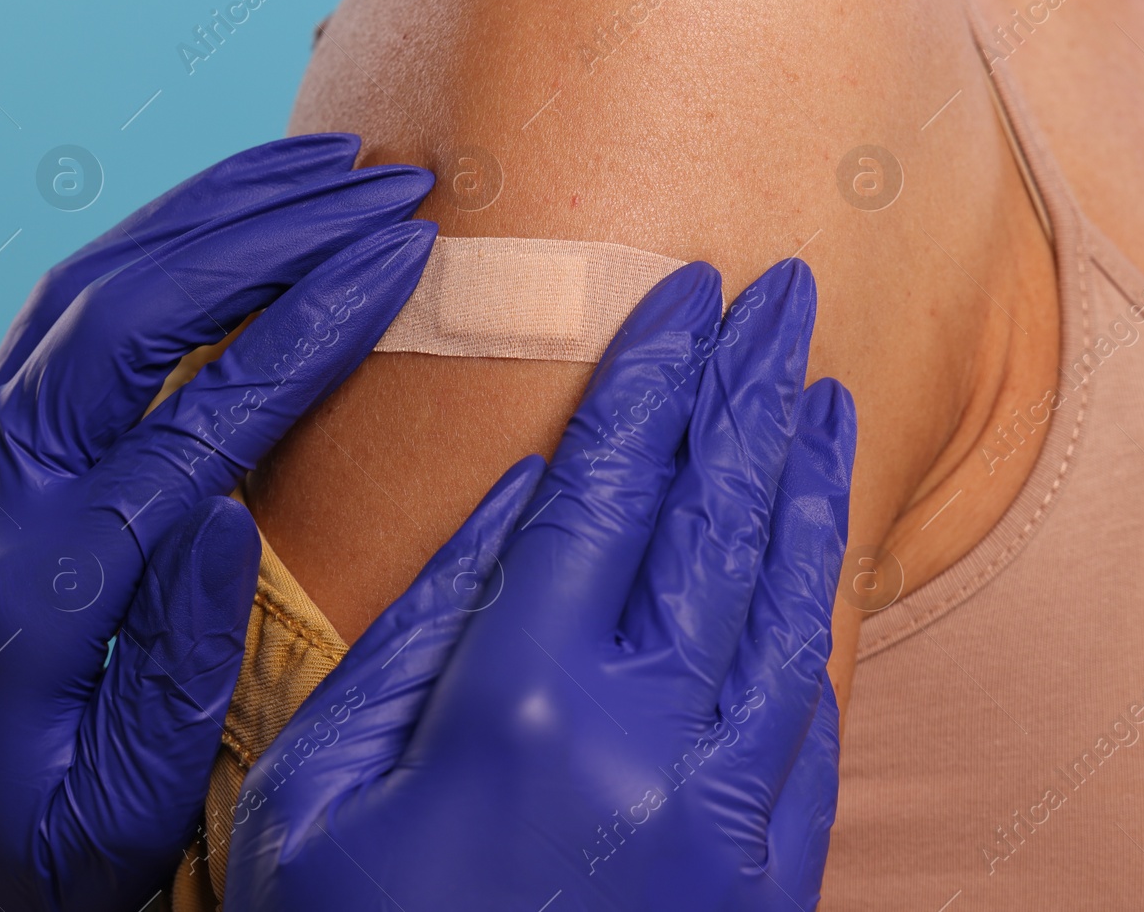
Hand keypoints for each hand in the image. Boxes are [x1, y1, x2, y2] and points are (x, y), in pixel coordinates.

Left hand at [0, 135, 438, 911]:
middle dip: (276, 230)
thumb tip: (236, 518)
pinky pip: (74, 303)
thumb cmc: (22, 834)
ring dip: (219, 208)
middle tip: (390, 187)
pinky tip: (240, 213)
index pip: (203, 415)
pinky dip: (166, 237)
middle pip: (136, 308)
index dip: (313, 325)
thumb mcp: (116, 804)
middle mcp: (0, 485)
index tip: (401, 259)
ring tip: (331, 167)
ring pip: (96, 281)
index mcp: (48, 581)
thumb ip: (182, 666)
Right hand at [224, 259, 854, 911]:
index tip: (682, 294)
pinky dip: (824, 597)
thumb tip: (507, 498)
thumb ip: (417, 629)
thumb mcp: (318, 787)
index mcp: (514, 697)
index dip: (648, 376)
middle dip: (748, 384)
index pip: (603, 486)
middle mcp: (641, 730)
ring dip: (804, 473)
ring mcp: (726, 798)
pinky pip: (813, 697)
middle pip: (712, 511)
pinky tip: (825, 535)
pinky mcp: (773, 859)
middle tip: (781, 288)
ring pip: (784, 592)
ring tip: (822, 382)